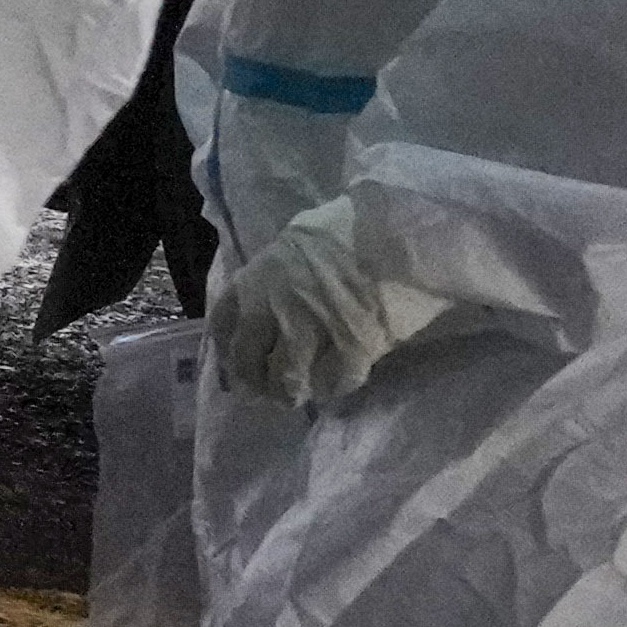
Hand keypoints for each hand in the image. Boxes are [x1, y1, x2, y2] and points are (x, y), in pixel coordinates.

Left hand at [207, 204, 442, 411]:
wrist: (402, 233)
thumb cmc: (352, 228)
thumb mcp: (298, 241)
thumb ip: (276, 273)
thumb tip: (267, 296)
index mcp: (258, 277)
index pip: (224, 323)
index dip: (227, 348)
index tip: (234, 363)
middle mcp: (273, 307)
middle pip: (249, 359)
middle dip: (254, 381)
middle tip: (266, 392)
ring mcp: (311, 330)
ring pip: (287, 378)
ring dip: (290, 393)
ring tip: (297, 398)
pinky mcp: (350, 348)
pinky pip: (334, 381)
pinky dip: (333, 387)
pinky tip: (336, 384)